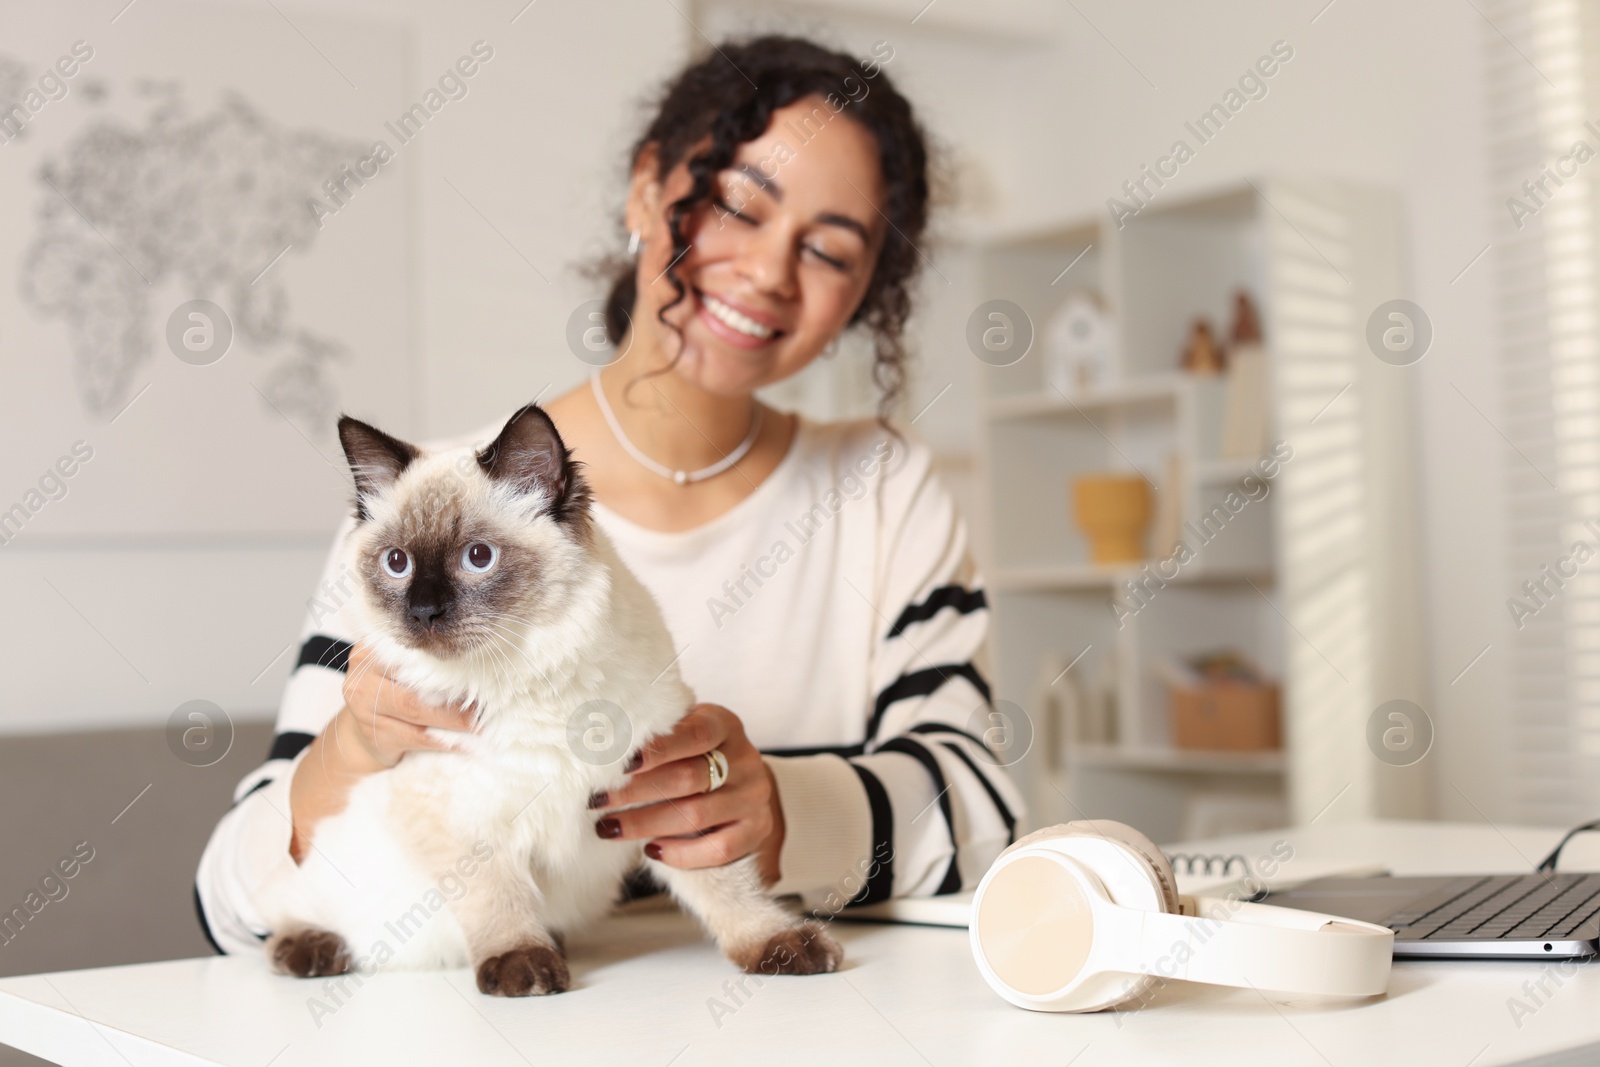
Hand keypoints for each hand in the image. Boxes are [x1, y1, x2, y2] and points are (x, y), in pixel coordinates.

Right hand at [288, 642, 473, 862]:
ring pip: (416, 710)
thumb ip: (422, 660)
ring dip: (453, 718)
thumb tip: (478, 658)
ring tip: (481, 722)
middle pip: (414, 680)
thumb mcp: (398, 670)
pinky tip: (466, 743)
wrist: (358, 734)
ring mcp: (363, 707)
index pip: (411, 649)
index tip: (479, 665)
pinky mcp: (373, 735)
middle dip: (453, 692)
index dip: (445, 658)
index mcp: (371, 650)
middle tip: (487, 699)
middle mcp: (362, 675)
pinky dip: (444, 740)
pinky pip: (415, 737)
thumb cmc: (390, 693)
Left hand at [589, 703, 784, 883]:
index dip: (657, 749)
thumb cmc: (693, 754)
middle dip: (634, 791)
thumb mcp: (681, 732)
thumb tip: (599, 746)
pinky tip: (650, 849)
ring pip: (696, 815)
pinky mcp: (756, 830)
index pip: (693, 734)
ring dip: (645, 824)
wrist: (737, 781)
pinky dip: (680, 853)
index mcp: (725, 725)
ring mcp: (754, 797)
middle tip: (595, 800)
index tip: (618, 763)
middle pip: (687, 777)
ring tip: (607, 827)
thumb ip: (654, 736)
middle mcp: (746, 759)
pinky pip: (718, 849)